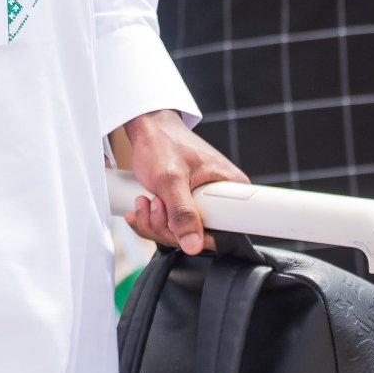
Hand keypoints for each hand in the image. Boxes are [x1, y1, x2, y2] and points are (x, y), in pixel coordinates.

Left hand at [121, 108, 248, 255]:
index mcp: (232, 188)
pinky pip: (169, 228)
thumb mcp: (170, 178)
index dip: (198, 237)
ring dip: (154, 223)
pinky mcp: (184, 207)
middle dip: (167, 227)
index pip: (228, 232)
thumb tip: (194, 245)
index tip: (176, 223)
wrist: (146, 128)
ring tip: (146, 200)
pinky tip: (142, 206)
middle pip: (199, 237)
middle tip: (155, 203)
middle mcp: (221, 199)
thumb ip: (181, 212)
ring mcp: (201, 204)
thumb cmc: (163, 142)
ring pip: (180, 235)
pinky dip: (150, 222)